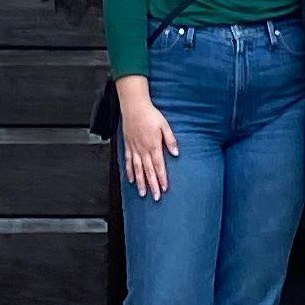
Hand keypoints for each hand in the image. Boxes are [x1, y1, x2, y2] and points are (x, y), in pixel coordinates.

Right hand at [119, 79, 179, 199]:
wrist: (134, 106)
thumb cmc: (150, 115)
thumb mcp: (164, 125)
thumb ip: (170, 140)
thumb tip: (176, 153)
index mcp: (154, 146)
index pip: (159, 166)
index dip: (162, 178)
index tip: (164, 189)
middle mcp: (143, 150)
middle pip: (148, 171)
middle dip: (152, 185)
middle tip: (155, 198)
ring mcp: (134, 149)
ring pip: (137, 170)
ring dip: (140, 183)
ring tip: (143, 194)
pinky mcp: (128, 146)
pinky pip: (128, 162)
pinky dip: (129, 172)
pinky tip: (131, 180)